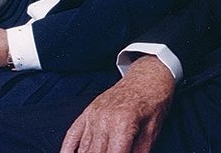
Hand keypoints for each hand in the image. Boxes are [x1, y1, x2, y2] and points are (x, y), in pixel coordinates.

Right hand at [60, 55, 174, 152]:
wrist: (148, 76)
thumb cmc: (154, 100)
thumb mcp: (153, 131)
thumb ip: (139, 152)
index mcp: (122, 123)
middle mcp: (104, 119)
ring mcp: (93, 115)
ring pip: (84, 149)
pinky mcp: (88, 113)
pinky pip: (71, 135)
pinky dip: (67, 150)